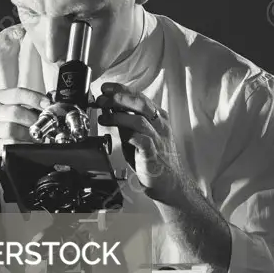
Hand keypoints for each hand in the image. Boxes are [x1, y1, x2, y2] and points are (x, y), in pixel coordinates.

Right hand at [0, 87, 50, 171]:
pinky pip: (9, 144)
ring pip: (11, 129)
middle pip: (15, 112)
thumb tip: (53, 101)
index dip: (35, 98)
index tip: (48, 104)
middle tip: (44, 125)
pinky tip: (28, 144)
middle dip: (33, 119)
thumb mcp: (16, 109)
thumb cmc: (7, 124)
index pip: (17, 93)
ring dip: (28, 134)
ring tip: (36, 136)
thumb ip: (32, 104)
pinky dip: (23, 144)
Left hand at [95, 83, 187, 204]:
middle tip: (102, 98)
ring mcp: (158, 139)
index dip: (121, 90)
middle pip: (141, 103)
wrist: (171, 184)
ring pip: (139, 120)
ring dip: (118, 115)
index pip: (139, 97)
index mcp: (158, 118)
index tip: (106, 88)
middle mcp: (160, 125)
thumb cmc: (154, 160)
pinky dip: (129, 134)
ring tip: (104, 116)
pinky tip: (118, 133)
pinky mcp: (154, 154)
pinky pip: (142, 140)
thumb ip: (126, 124)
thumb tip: (109, 109)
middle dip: (119, 97)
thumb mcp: (139, 136)